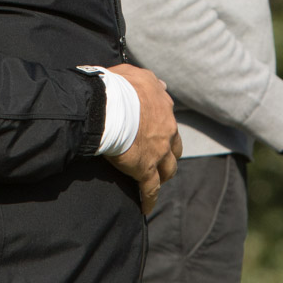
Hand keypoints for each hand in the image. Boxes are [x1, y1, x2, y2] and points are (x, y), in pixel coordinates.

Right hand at [103, 64, 182, 213]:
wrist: (108, 106)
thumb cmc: (116, 87)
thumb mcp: (137, 74)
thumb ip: (150, 81)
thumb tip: (161, 84)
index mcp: (163, 106)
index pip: (168, 121)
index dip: (163, 130)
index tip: (157, 134)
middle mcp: (167, 129)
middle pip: (174, 148)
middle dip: (169, 154)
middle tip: (160, 160)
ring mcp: (158, 151)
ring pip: (167, 169)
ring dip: (163, 175)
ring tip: (156, 181)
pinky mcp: (146, 168)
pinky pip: (150, 188)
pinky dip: (149, 199)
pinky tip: (146, 208)